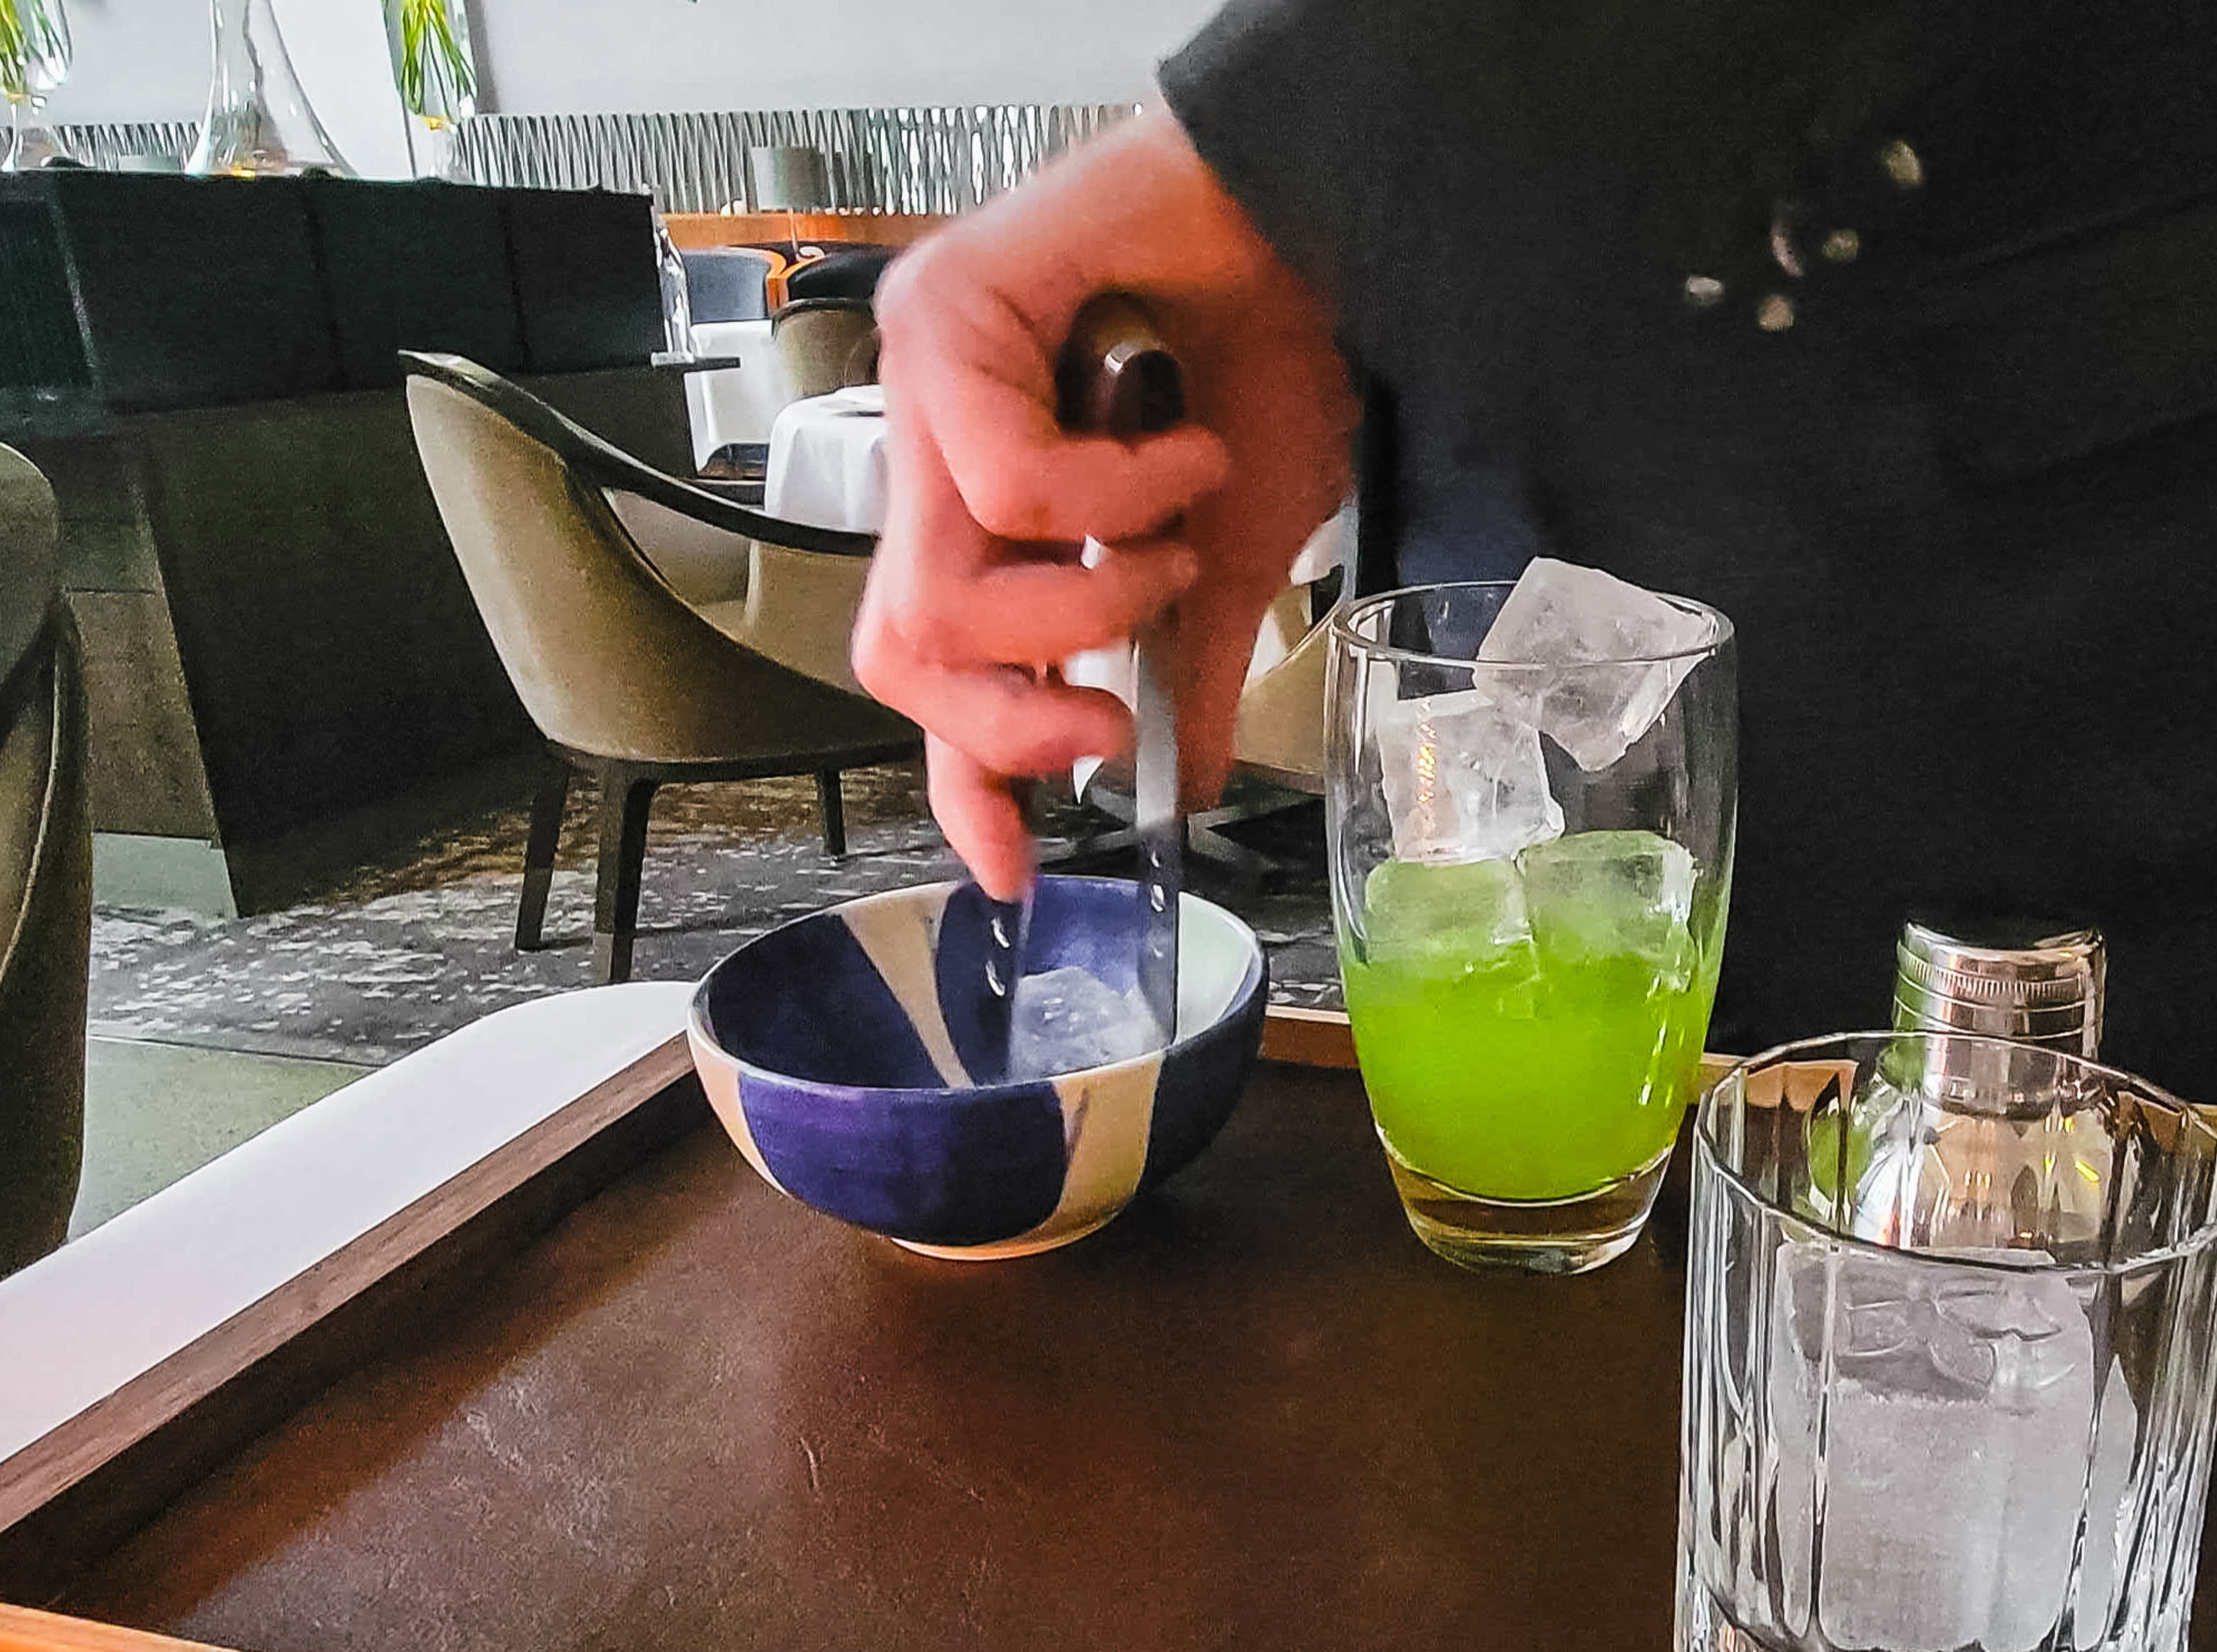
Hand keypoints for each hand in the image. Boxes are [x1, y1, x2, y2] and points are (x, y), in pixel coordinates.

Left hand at [852, 109, 1358, 897]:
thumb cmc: (1270, 351)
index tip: (1011, 872)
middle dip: (1011, 723)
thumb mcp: (1233, 556)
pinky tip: (1176, 436)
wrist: (1313, 215)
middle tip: (1106, 730)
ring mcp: (927, 385)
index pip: (934, 674)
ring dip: (1090, 604)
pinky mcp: (945, 319)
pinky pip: (1009, 485)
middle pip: (903, 656)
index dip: (963, 782)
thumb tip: (1175, 790)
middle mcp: (938, 455)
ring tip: (1175, 531)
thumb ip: (1181, 671)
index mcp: (992, 517)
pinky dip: (1120, 491)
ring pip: (942, 594)